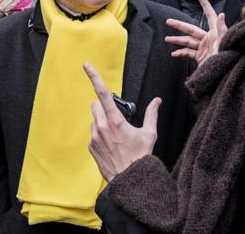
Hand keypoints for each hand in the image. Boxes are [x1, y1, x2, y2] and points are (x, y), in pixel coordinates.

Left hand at [83, 63, 159, 181]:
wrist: (130, 180)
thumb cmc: (140, 157)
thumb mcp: (149, 134)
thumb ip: (152, 114)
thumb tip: (157, 101)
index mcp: (116, 121)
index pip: (103, 93)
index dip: (94, 77)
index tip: (87, 65)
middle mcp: (102, 127)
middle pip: (96, 105)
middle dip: (103, 106)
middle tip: (116, 117)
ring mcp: (94, 137)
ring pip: (94, 120)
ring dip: (102, 121)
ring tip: (116, 135)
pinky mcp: (91, 147)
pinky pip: (93, 134)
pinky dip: (100, 134)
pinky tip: (112, 145)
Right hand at [164, 0, 226, 65]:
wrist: (223, 78)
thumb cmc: (226, 60)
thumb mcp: (223, 45)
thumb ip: (221, 30)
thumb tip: (221, 14)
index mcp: (215, 34)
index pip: (210, 16)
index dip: (206, 6)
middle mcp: (209, 39)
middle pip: (192, 29)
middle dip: (179, 25)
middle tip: (168, 21)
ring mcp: (204, 48)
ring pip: (188, 42)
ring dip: (177, 40)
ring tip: (166, 39)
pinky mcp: (201, 57)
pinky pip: (188, 53)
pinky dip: (181, 53)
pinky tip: (174, 54)